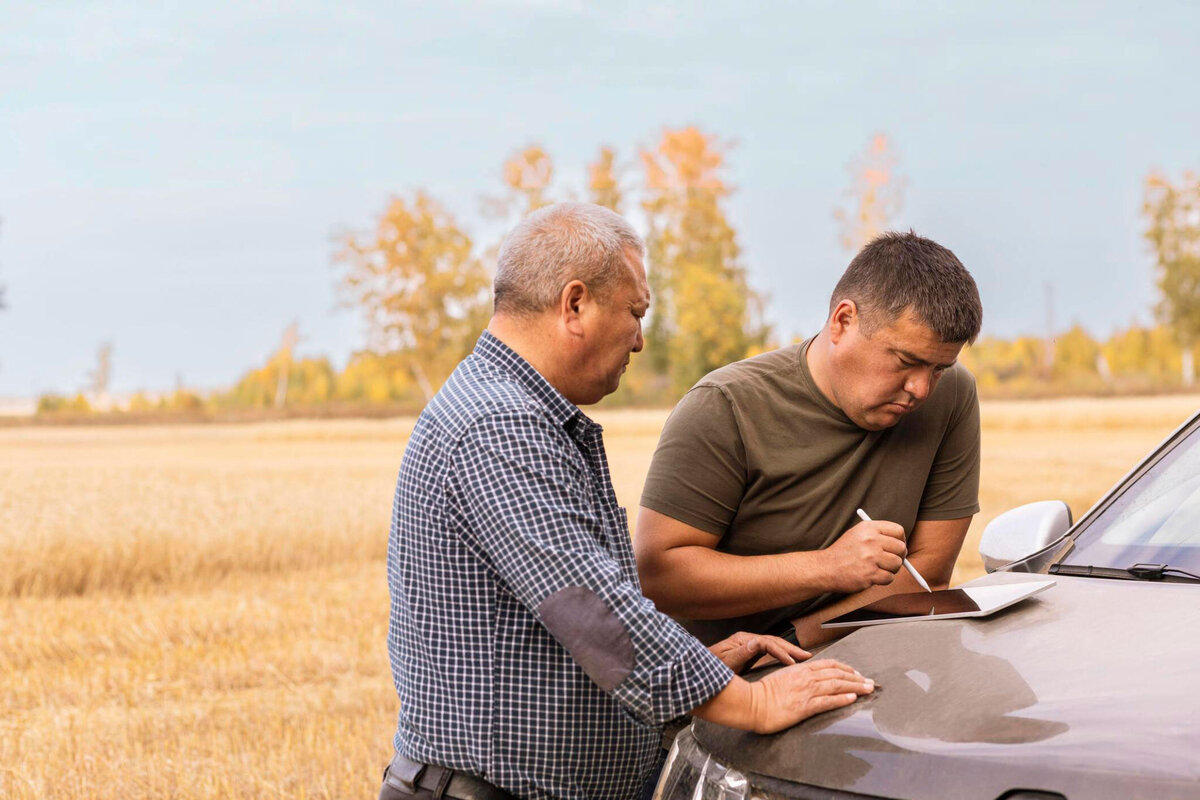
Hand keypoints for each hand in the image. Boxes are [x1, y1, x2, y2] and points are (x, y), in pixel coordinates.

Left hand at [709, 631, 810, 671]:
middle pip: (773, 641)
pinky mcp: (750, 652)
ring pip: (773, 645)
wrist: (699, 670)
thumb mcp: (726, 662)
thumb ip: (740, 653)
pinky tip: (789, 660)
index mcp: (742, 640)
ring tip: (803, 657)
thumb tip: (755, 642)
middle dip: (791, 648)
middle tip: (807, 656)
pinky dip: (781, 655)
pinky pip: (769, 652)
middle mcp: (747, 639)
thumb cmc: (710, 667)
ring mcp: (748, 645)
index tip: (791, 662)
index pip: (767, 643)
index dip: (781, 652)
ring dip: (789, 651)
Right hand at [748, 659, 873, 733]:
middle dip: (856, 677)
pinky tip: (853, 699)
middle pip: (837, 674)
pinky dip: (842, 699)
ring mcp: (806, 691)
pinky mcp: (805, 706)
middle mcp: (806, 677)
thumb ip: (796, 675)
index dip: (845, 668)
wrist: (752, 703)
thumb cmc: (763, 693)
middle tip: (870, 682)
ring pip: (837, 685)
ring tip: (868, 689)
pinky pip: (828, 701)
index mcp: (800, 669)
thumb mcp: (781, 677)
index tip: (856, 673)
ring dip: (855, 687)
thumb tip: (807, 676)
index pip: (829, 664)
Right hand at [821, 519, 906, 592]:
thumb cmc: (843, 552)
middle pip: (901, 548)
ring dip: (891, 569)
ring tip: (878, 569)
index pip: (898, 530)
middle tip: (890, 561)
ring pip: (897, 564)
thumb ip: (877, 534)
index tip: (896, 547)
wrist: (825, 568)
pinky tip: (872, 576)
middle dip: (898, 556)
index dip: (901, 540)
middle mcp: (870, 540)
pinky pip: (890, 578)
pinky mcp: (870, 574)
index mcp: (868, 528)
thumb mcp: (857, 534)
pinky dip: (884, 579)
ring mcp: (871, 557)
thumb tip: (900, 542)